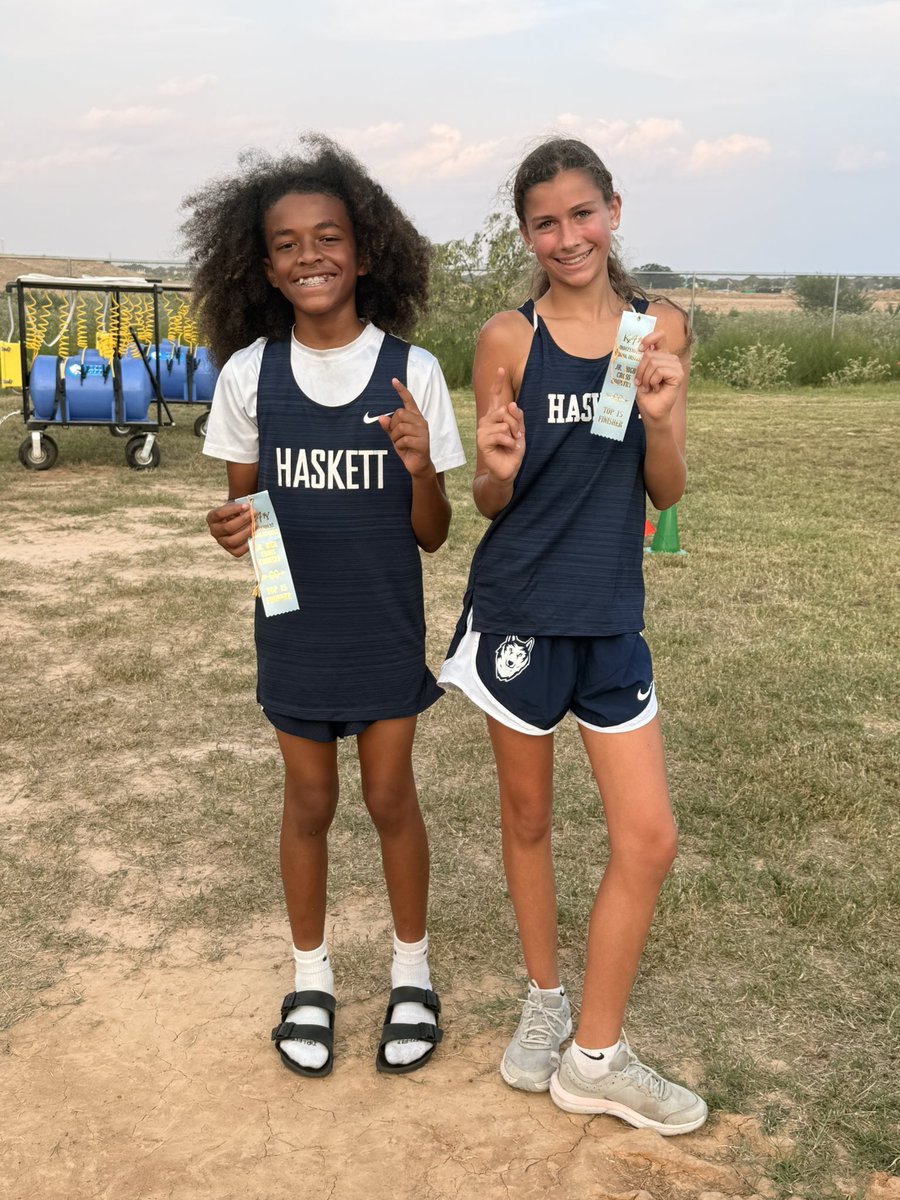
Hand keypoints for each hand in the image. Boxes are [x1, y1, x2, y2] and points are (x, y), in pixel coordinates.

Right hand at [207, 501, 252, 557]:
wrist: (237, 522)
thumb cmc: (236, 512)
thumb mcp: (234, 507)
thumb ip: (239, 507)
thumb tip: (249, 509)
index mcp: (212, 518)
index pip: (219, 514)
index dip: (233, 509)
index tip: (246, 506)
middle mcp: (214, 531)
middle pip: (227, 528)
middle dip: (243, 520)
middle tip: (254, 514)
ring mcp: (221, 542)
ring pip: (232, 541)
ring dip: (246, 532)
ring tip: (256, 524)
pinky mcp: (230, 550)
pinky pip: (237, 551)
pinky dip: (246, 545)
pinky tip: (253, 536)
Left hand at [379, 378, 432, 477]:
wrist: (418, 465)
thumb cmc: (407, 448)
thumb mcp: (395, 436)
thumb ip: (389, 426)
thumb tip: (381, 417)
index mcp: (415, 417)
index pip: (409, 400)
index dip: (401, 390)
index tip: (393, 380)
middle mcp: (421, 421)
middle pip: (400, 414)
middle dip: (393, 425)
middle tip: (395, 435)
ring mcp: (423, 431)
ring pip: (401, 427)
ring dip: (395, 437)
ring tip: (400, 443)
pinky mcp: (423, 442)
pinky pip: (404, 439)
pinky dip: (399, 445)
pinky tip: (404, 449)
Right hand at [476, 368, 524, 483]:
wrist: (507, 469)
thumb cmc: (513, 449)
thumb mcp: (520, 431)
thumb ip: (518, 417)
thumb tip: (511, 404)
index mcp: (496, 416)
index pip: (496, 396)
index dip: (498, 383)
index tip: (501, 369)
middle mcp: (487, 420)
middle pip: (505, 411)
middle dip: (516, 424)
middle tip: (516, 436)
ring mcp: (482, 430)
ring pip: (503, 422)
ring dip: (513, 434)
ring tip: (512, 443)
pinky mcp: (482, 440)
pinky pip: (501, 434)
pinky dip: (509, 442)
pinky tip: (509, 447)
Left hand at [635, 330, 682, 424]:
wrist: (650, 410)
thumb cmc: (644, 393)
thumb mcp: (638, 373)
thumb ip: (638, 359)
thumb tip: (633, 347)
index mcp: (661, 355)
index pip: (659, 336)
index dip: (649, 338)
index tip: (639, 348)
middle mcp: (670, 359)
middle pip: (650, 354)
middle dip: (640, 370)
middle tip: (641, 382)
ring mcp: (676, 366)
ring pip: (654, 363)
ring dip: (646, 378)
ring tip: (648, 387)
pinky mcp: (678, 375)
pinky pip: (660, 371)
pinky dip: (653, 381)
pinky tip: (656, 388)